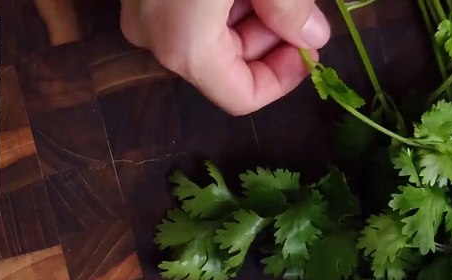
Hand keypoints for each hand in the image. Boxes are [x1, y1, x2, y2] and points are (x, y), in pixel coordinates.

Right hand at [119, 0, 331, 115]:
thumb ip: (290, 10)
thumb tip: (312, 37)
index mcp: (185, 47)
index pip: (241, 97)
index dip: (283, 79)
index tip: (311, 49)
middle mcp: (153, 39)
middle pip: (224, 66)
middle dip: (269, 43)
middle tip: (300, 11)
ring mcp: (139, 11)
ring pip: (204, 37)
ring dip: (247, 19)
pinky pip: (183, 12)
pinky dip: (216, 4)